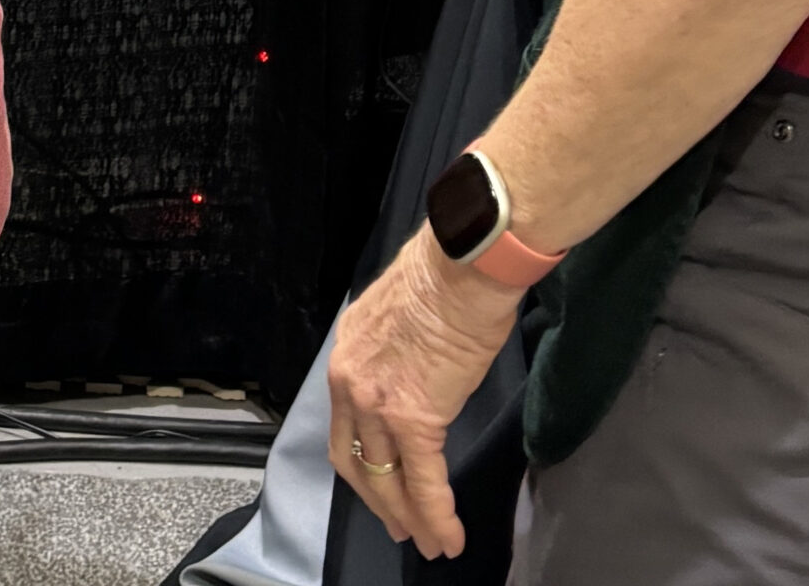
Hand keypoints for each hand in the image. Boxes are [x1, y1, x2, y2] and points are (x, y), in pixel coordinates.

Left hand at [325, 226, 521, 560]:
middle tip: (398, 528)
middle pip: (356, 461)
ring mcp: (378, 404)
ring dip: (409, 518)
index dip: (361, 462)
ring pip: (387, 479)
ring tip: (429, 544)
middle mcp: (350, 381)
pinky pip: (425, 481)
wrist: (463, 265)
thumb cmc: (442, 277)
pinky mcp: (415, 419)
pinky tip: (448, 538)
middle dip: (378, 501)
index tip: (378, 484)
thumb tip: (413, 368)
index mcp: (347, 353)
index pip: (345, 423)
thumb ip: (393, 350)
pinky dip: (436, 517)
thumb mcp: (396, 314)